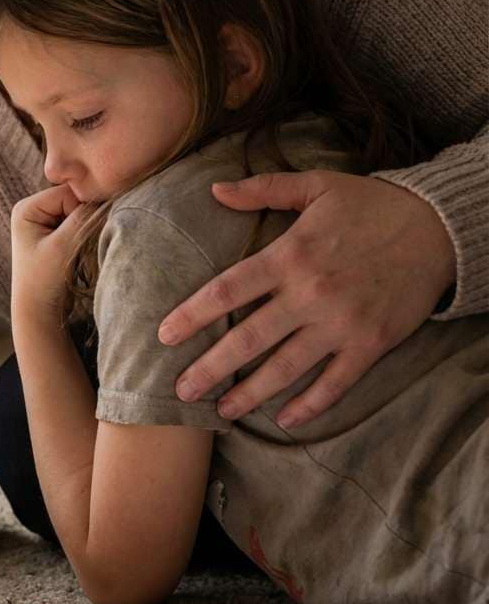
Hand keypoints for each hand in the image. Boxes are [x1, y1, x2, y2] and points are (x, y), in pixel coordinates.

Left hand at [10, 184, 93, 318]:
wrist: (38, 311)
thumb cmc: (44, 280)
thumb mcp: (62, 246)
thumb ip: (82, 219)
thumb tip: (105, 197)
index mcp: (26, 208)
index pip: (68, 192)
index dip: (83, 209)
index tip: (82, 235)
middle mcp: (33, 209)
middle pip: (74, 200)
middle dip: (85, 218)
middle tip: (81, 243)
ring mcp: (45, 221)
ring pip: (79, 212)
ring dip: (86, 227)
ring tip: (79, 249)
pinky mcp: (55, 233)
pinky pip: (79, 224)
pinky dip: (85, 234)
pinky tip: (80, 250)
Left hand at [157, 170, 455, 427]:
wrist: (438, 227)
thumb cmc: (371, 204)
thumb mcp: (316, 184)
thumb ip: (263, 189)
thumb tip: (215, 190)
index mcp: (290, 255)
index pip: (227, 291)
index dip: (192, 316)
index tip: (164, 337)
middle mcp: (310, 294)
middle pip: (248, 339)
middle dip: (210, 368)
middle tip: (181, 390)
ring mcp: (340, 323)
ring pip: (285, 368)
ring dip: (250, 394)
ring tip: (221, 412)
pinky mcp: (370, 344)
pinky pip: (334, 383)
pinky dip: (309, 405)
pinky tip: (284, 419)